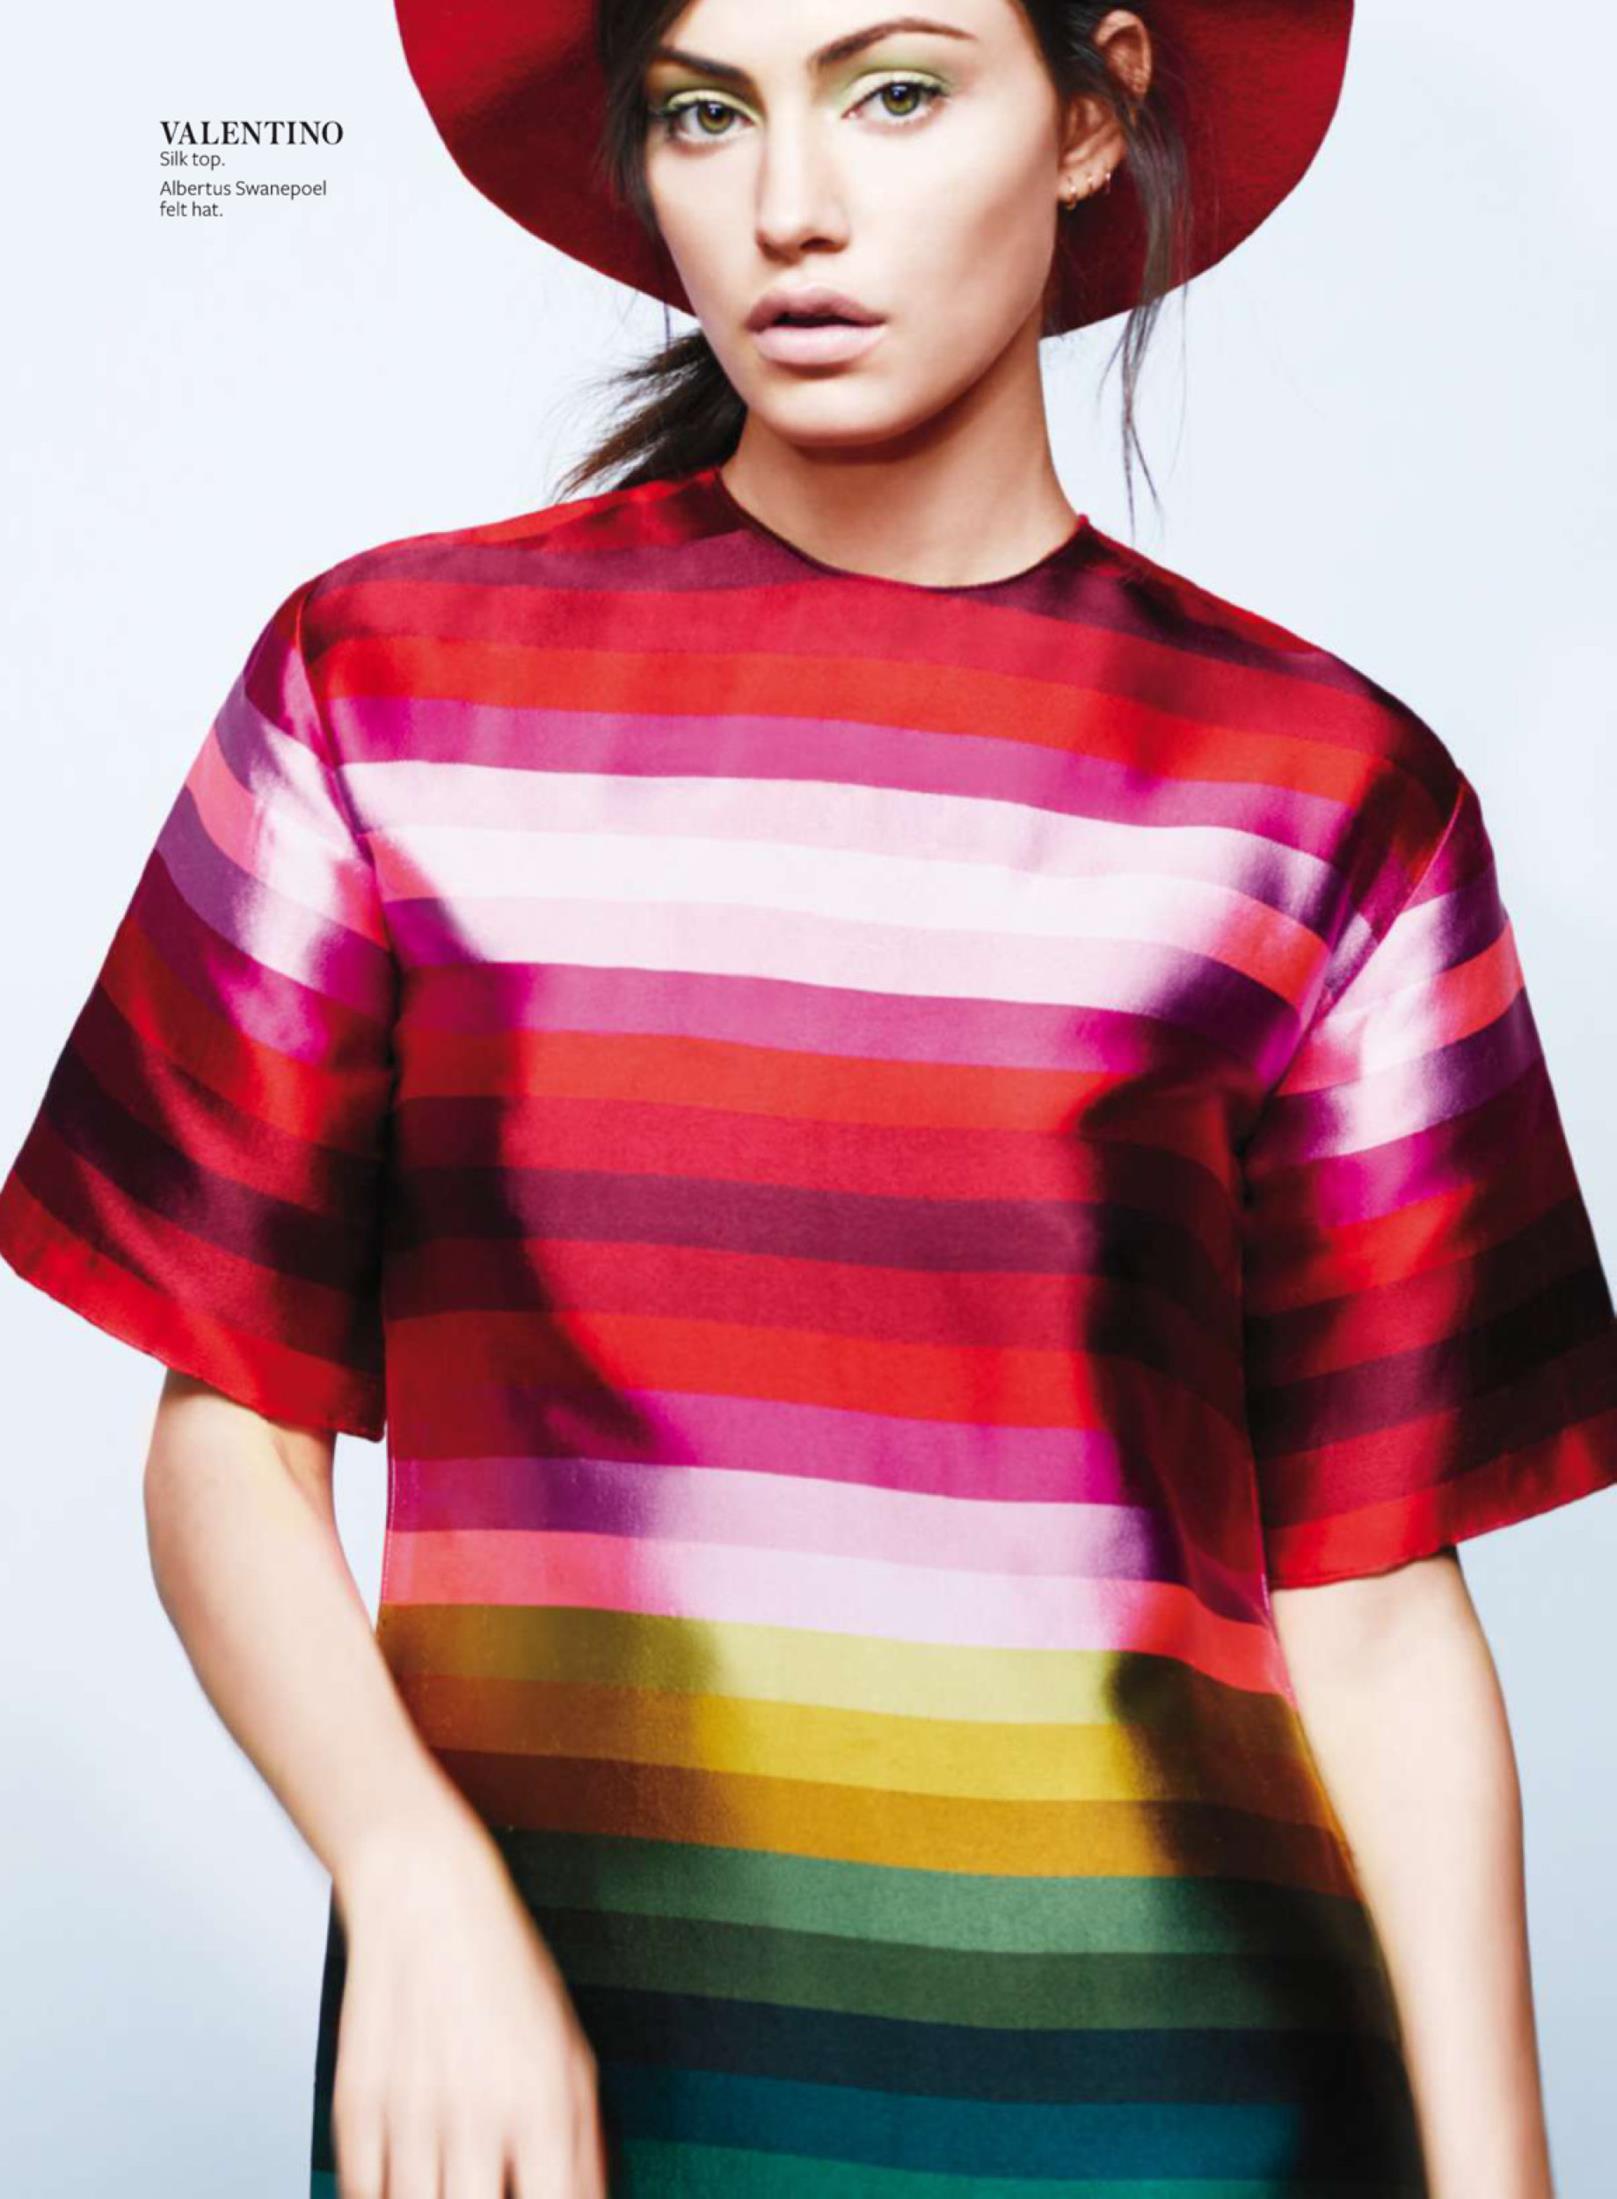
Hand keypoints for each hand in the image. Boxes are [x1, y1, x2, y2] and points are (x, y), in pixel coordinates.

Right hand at [329, 1816, 608, 2197]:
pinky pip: (363, 2194)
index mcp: (543, 2103)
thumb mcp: (572, 2053)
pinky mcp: (355, 2104)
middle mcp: (476, 2113)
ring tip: (451, 2177)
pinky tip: (407, 2175)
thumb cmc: (507, 1977)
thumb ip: (585, 2147)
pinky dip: (382, 2195)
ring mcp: (410, 2111)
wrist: (427, 1899)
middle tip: (485, 2186)